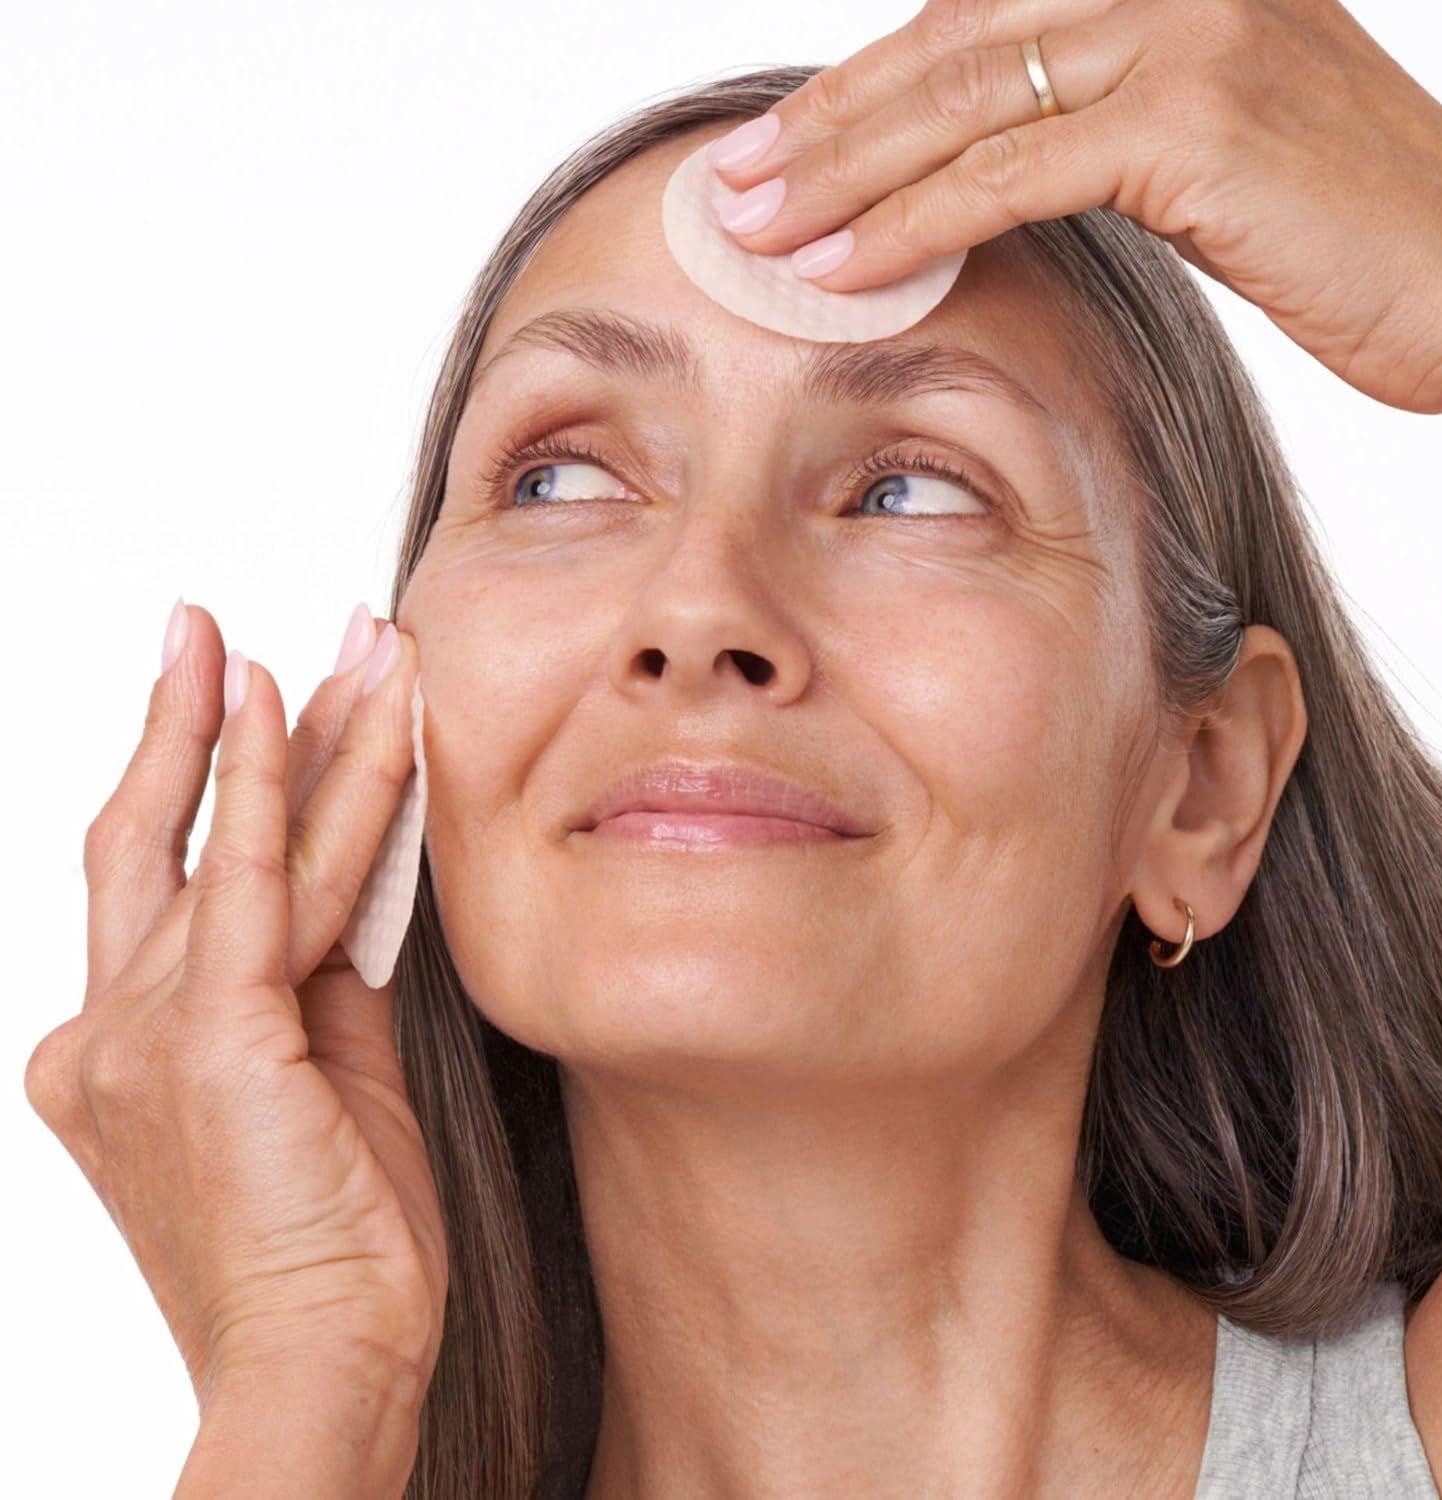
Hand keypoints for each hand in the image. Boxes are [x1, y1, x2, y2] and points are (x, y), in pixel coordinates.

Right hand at [24, 604, 446, 1416]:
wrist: (325, 1362)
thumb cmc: (332, 1237)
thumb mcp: (322, 1080)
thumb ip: (322, 976)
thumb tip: (358, 877)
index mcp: (118, 1048)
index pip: (164, 881)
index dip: (194, 780)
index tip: (230, 697)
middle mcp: (105, 1029)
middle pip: (154, 837)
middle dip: (188, 718)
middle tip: (209, 622)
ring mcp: (142, 1034)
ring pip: (233, 844)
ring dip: (294, 730)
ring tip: (341, 640)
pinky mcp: (209, 1042)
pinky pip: (252, 886)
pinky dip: (274, 788)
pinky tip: (287, 701)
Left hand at [709, 0, 1441, 416]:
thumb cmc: (1350, 234)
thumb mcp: (1207, 155)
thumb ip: (1101, 129)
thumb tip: (979, 171)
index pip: (973, 22)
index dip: (861, 93)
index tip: (773, 157)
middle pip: (950, 46)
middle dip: (825, 128)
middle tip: (727, 192)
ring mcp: (1192, 29)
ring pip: (965, 102)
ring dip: (843, 175)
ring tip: (751, 234)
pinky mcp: (1201, 115)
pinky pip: (1016, 172)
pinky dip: (915, 223)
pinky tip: (838, 267)